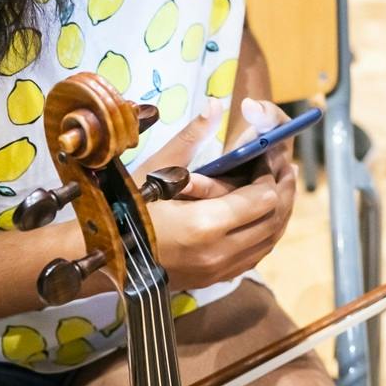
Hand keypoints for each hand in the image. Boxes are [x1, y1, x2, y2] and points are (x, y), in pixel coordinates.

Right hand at [125, 103, 296, 292]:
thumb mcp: (156, 169)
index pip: (262, 199)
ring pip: (268, 242)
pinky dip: (264, 234)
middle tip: (285, 168)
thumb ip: (192, 138)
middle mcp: (217, 253)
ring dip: (279, 214)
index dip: (270, 176)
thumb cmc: (124, 208)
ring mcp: (217, 271)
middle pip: (273, 221)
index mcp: (204, 225)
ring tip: (279, 187)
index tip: (267, 158)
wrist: (100, 258)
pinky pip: (254, 256)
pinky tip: (260, 215)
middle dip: (283, 192)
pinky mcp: (213, 280)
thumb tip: (217, 105)